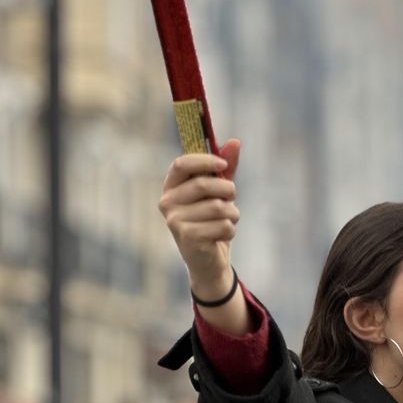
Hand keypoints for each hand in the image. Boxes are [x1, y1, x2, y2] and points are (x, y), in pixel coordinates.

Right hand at [159, 139, 241, 297]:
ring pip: (218, 207)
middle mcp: (167, 203)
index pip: (181, 164)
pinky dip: (231, 230)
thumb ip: (225, 168)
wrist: (208, 261)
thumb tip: (234, 141)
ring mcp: (175, 222)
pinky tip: (221, 236)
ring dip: (232, 213)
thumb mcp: (219, 192)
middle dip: (228, 190)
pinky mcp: (188, 239)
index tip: (223, 165)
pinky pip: (223, 225)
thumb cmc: (212, 220)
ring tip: (226, 221)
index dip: (204, 160)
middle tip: (232, 198)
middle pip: (204, 184)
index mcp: (171, 187)